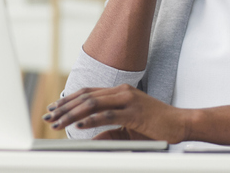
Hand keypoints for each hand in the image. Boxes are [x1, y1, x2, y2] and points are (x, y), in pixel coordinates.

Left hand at [43, 84, 191, 143]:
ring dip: (73, 114)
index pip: (88, 92)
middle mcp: (122, 92)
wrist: (180, 124)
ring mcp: (128, 100)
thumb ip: (108, 130)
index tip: (54, 108)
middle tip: (49, 117)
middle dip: (65, 107)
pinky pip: (108, 115)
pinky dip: (92, 119)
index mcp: (119, 92)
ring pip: (93, 103)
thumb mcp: (127, 127)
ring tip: (58, 122)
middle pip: (86, 96)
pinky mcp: (135, 112)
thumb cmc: (156, 126)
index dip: (69, 99)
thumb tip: (89, 138)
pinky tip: (79, 125)